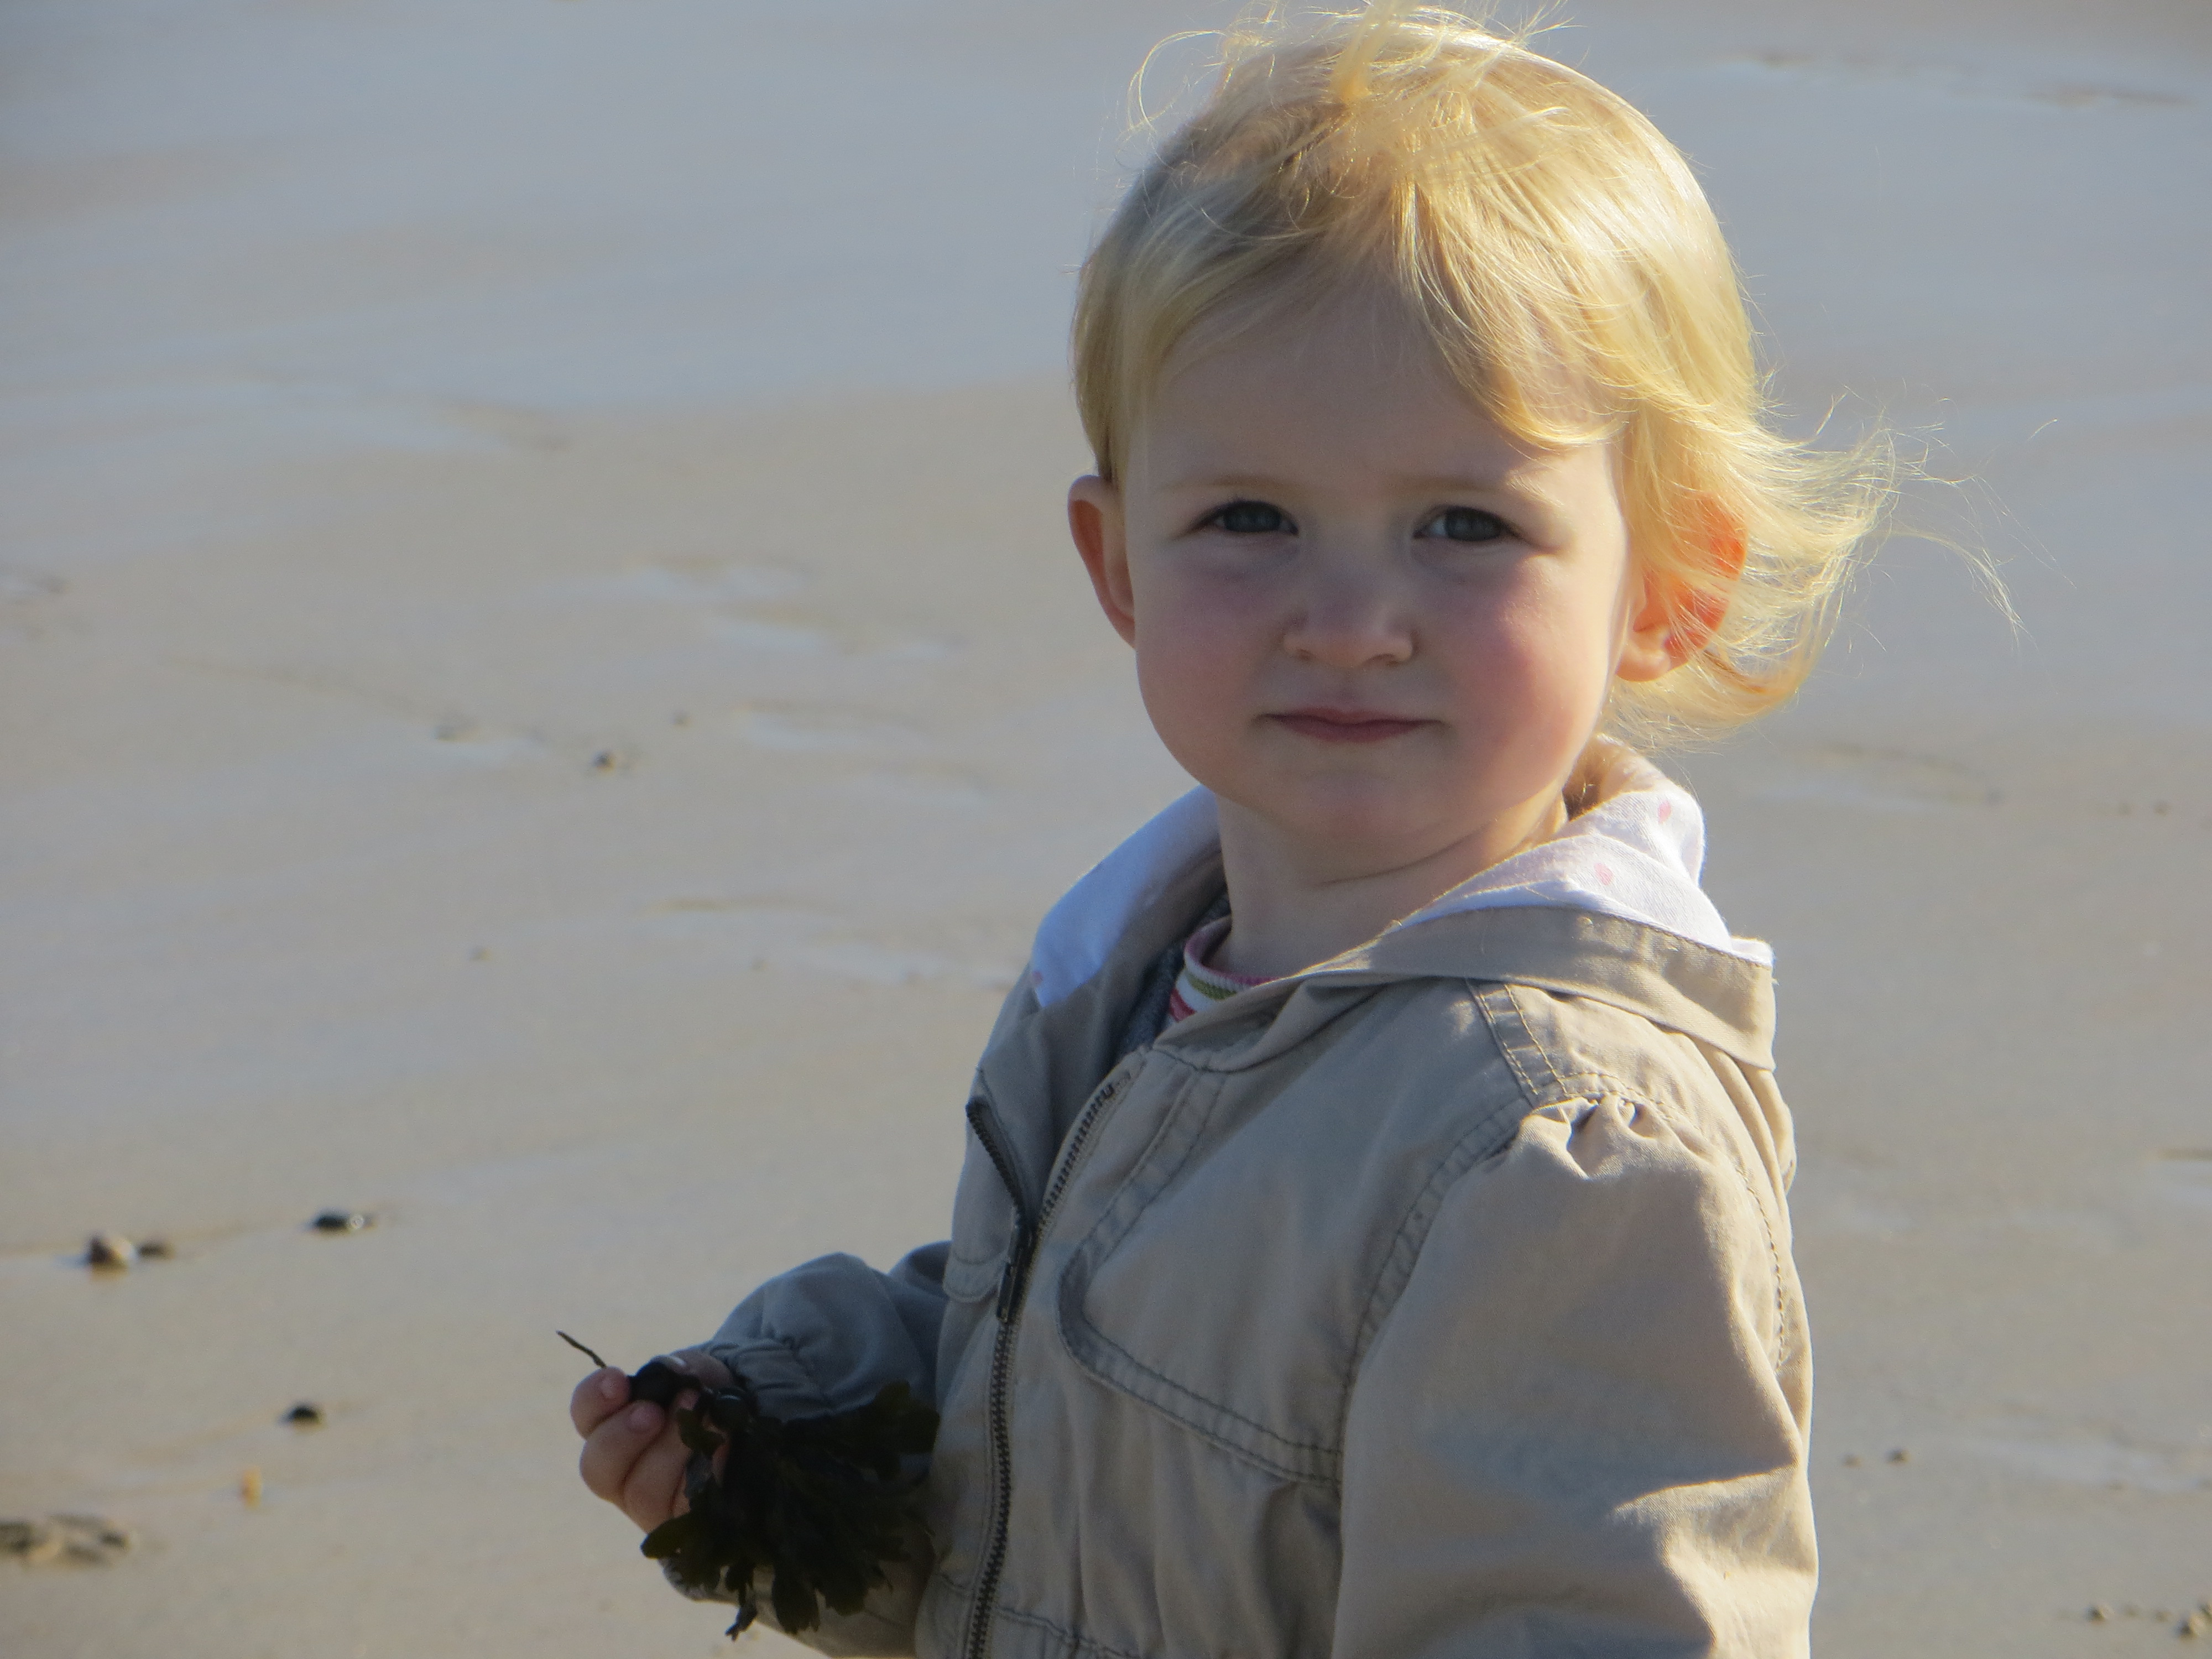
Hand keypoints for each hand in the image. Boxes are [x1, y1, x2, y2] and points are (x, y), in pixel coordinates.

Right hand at [571, 1348, 734, 1532]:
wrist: (752, 1434)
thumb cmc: (708, 1401)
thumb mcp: (694, 1375)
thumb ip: (677, 1371)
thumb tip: (673, 1372)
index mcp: (613, 1429)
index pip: (586, 1416)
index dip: (593, 1399)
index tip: (618, 1379)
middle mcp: (623, 1473)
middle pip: (596, 1468)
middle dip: (621, 1436)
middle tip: (651, 1412)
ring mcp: (651, 1505)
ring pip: (641, 1491)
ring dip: (669, 1450)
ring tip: (702, 1416)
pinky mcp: (684, 1524)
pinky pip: (684, 1508)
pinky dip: (705, 1471)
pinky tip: (723, 1446)